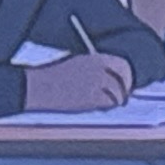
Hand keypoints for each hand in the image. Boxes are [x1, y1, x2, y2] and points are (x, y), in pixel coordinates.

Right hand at [21, 50, 136, 113]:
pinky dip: (105, 107)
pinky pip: (107, 105)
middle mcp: (99, 70)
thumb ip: (95, 68)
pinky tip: (96, 107)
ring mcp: (97, 85)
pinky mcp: (92, 99)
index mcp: (95, 58)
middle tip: (123, 97)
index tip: (126, 82)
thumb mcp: (76, 64)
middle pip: (125, 80)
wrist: (37, 87)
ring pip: (118, 95)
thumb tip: (113, 79)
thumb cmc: (53, 76)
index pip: (123, 65)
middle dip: (125, 89)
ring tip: (104, 103)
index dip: (126, 75)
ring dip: (114, 101)